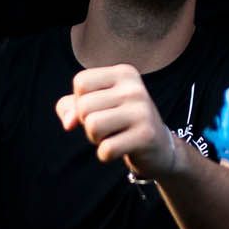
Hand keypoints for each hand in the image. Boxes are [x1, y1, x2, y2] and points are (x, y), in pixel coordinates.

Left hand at [56, 65, 186, 180]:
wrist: (159, 147)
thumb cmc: (120, 122)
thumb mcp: (96, 105)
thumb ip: (70, 107)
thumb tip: (69, 123)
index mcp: (124, 73)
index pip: (81, 82)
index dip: (80, 101)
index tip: (100, 108)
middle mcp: (134, 88)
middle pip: (84, 106)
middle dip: (88, 123)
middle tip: (108, 126)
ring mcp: (142, 111)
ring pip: (92, 126)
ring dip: (96, 139)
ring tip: (112, 135)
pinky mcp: (146, 135)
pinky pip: (106, 149)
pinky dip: (106, 155)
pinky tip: (121, 149)